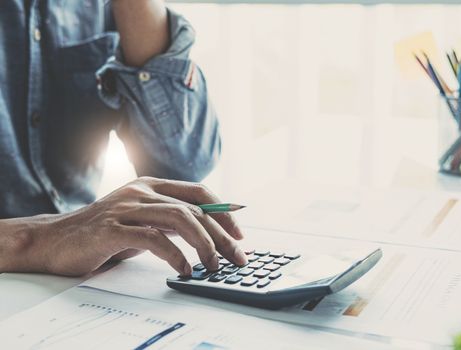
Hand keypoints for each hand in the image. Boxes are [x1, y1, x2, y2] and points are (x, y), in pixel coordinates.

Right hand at [11, 177, 246, 275]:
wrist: (53, 240)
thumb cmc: (101, 233)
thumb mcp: (141, 220)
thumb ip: (168, 219)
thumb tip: (206, 231)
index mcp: (151, 185)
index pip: (198, 192)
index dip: (224, 211)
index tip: (239, 234)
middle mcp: (141, 191)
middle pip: (195, 209)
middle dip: (222, 235)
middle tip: (237, 257)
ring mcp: (126, 207)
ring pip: (179, 219)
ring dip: (204, 244)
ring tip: (213, 266)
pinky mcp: (112, 228)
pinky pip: (153, 238)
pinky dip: (175, 256)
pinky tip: (184, 270)